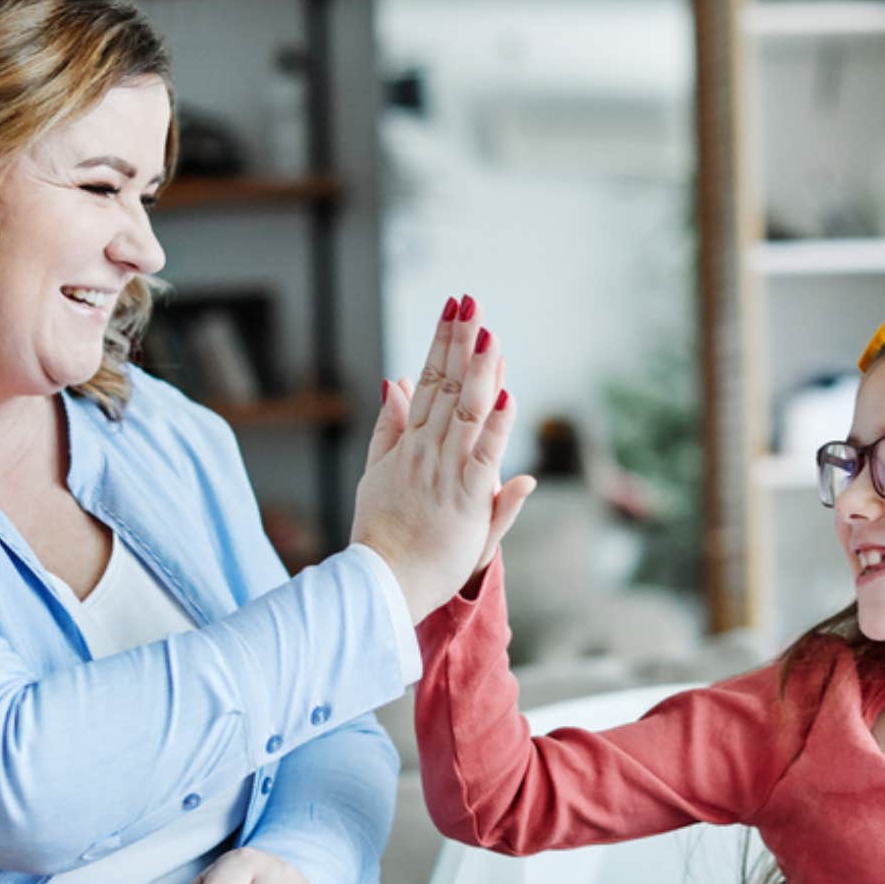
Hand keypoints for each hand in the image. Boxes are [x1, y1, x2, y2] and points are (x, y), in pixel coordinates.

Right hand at [351, 294, 520, 620]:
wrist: (383, 583)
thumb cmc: (384, 535)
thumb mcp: (377, 473)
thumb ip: (389, 427)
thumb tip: (393, 379)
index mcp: (410, 444)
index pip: (428, 381)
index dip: (442, 343)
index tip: (454, 309)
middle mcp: (427, 451)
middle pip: (446, 387)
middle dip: (458, 342)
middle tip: (470, 300)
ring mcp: (445, 474)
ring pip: (465, 413)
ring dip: (479, 372)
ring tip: (488, 333)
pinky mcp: (465, 500)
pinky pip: (483, 457)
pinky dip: (496, 428)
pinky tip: (507, 397)